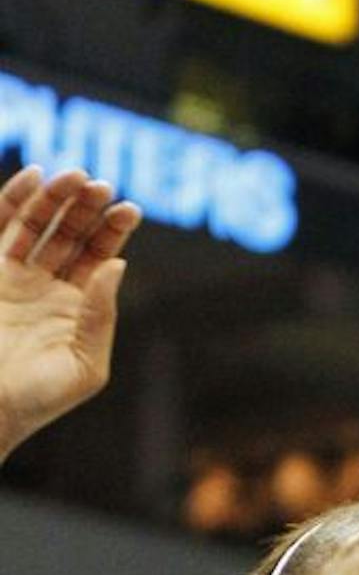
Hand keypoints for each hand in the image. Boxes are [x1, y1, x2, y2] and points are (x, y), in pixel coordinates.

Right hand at [0, 167, 141, 454]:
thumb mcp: (85, 365)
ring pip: (36, 224)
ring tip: (75, 176)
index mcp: (78, 307)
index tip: (129, 208)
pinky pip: (0, 226)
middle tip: (102, 184)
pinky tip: (34, 177)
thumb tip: (116, 265)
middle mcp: (46, 286)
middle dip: (87, 207)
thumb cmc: (38, 399)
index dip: (114, 230)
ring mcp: (12, 277)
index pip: (100, 257)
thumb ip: (100, 315)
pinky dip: (15, 200)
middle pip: (70, 234)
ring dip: (55, 198)